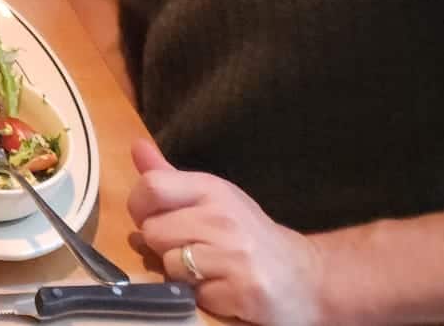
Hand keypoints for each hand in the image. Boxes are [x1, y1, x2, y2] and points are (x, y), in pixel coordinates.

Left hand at [128, 138, 328, 324]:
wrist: (307, 277)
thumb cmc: (248, 234)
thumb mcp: (212, 198)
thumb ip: (169, 177)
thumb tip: (136, 146)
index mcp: (212, 189)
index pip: (152, 187)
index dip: (140, 207)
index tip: (154, 219)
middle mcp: (223, 217)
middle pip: (153, 231)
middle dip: (162, 246)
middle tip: (189, 248)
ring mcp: (234, 255)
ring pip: (169, 265)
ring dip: (181, 274)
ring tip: (207, 270)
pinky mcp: (243, 290)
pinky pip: (193, 295)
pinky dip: (202, 296)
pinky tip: (222, 288)